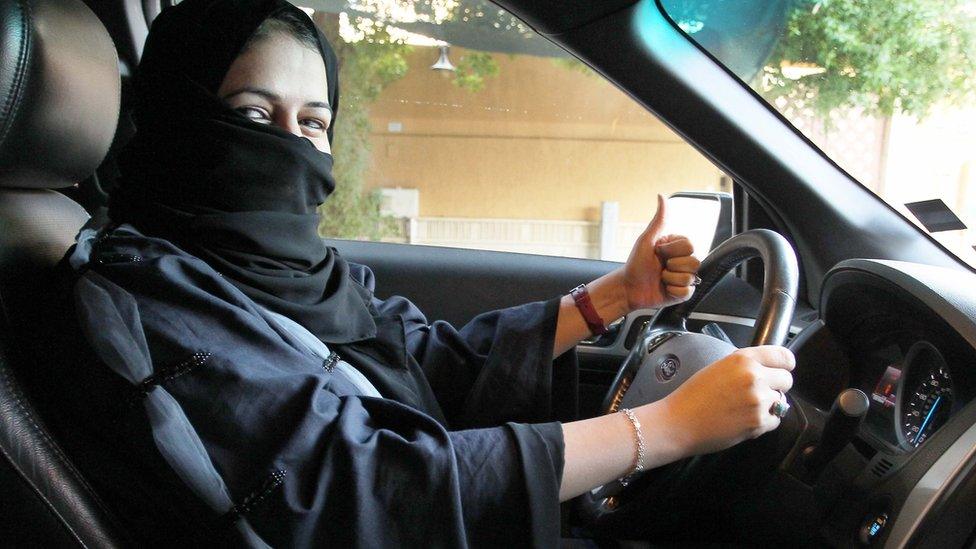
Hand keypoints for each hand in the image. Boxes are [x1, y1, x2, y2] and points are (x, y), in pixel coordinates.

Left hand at [620, 194, 700, 310]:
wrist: (628, 288)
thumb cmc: (635, 264)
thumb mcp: (646, 240)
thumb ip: (659, 220)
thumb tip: (661, 196)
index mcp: (677, 248)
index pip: (689, 246)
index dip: (672, 250)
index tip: (658, 252)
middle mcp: (683, 262)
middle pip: (694, 262)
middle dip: (672, 265)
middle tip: (659, 267)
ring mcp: (684, 278)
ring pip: (690, 277)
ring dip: (670, 279)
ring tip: (660, 278)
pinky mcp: (683, 294)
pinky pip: (687, 292)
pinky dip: (673, 291)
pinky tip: (664, 289)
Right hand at [650, 346, 795, 457]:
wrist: (679, 422)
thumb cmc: (693, 397)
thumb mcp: (718, 367)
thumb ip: (745, 365)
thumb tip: (767, 370)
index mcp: (743, 359)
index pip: (784, 356)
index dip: (785, 365)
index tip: (783, 370)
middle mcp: (753, 376)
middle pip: (787, 380)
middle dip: (776, 387)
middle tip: (757, 393)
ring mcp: (757, 400)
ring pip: (782, 401)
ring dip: (769, 405)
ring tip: (746, 408)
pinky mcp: (758, 422)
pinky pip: (776, 420)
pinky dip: (764, 422)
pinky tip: (744, 419)